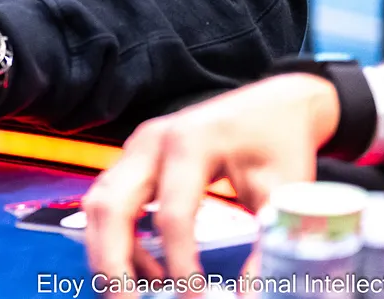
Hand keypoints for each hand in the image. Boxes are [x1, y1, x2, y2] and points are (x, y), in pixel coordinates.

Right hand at [82, 74, 339, 283]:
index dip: (182, 265)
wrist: (274, 104)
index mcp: (190, 142)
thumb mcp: (283, 190)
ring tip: (131, 295)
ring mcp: (136, 149)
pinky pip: (108, 202)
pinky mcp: (135, 161)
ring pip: (99, 205)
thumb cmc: (279, 143)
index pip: (173, 214)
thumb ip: (267, 243)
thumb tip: (252, 297)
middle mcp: (151, 142)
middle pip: (110, 206)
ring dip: (107, 253)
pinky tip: (149, 271)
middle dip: (111, 263)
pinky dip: (118, 240)